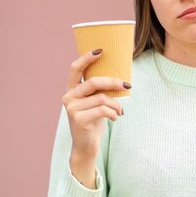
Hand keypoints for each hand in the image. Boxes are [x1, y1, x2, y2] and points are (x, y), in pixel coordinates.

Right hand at [62, 49, 129, 186]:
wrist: (86, 146)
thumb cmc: (93, 121)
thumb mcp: (95, 103)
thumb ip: (100, 91)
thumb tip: (120, 78)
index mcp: (72, 90)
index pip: (75, 69)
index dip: (87, 58)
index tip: (101, 50)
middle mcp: (69, 97)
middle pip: (93, 82)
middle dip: (113, 82)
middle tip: (127, 85)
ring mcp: (72, 108)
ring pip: (101, 98)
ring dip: (116, 104)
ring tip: (120, 111)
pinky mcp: (78, 119)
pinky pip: (103, 110)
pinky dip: (113, 113)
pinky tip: (115, 118)